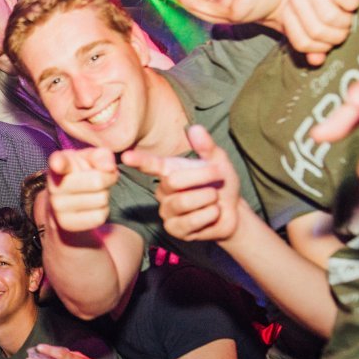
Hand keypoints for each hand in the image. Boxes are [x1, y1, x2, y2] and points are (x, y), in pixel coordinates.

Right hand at [46, 148, 117, 232]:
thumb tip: (109, 168)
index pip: (58, 162)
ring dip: (106, 195)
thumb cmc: (81, 174)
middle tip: (104, 179)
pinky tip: (93, 206)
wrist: (66, 204)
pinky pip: (99, 216)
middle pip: (97, 181)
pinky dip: (103, 210)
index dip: (59, 163)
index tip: (58, 165)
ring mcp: (57, 206)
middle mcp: (54, 185)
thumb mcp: (90, 159)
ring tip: (95, 192)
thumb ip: (101, 156)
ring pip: (101, 199)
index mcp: (59, 163)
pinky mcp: (66, 224)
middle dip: (109, 179)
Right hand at [121, 125, 238, 242]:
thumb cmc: (220, 184)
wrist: (232, 212)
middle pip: (174, 181)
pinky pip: (191, 221)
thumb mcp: (218, 162)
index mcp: (169, 171)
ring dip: (208, 198)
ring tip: (214, 199)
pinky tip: (212, 213)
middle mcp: (163, 191)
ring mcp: (167, 212)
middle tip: (218, 176)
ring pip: (183, 202)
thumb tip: (195, 129)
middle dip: (202, 177)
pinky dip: (210, 214)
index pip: (151, 164)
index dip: (138, 160)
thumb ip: (206, 147)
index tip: (126, 156)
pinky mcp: (174, 230)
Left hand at [283, 0, 358, 63]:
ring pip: (331, 19)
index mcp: (289, 12)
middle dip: (337, 36)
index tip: (331, 41)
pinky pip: (345, 1)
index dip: (321, 47)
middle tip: (345, 28)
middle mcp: (296, 0)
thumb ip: (315, 39)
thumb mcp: (315, 14)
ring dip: (346, 22)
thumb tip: (316, 61)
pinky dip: (353, 4)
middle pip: (317, 33)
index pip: (301, 43)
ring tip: (349, 16)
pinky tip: (352, 1)